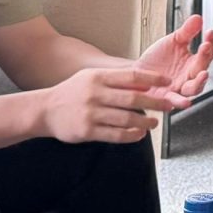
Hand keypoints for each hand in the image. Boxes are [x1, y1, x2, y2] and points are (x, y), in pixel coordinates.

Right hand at [40, 66, 168, 142]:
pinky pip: (115, 135)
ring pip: (126, 119)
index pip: (132, 76)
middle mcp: (95, 94)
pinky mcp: (87, 131)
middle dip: (155, 103)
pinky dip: (131, 136)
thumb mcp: (91, 77)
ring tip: (153, 122)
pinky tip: (139, 135)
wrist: (45, 110)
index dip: (153, 79)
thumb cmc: (72, 92)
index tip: (167, 82)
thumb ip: (115, 80)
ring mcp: (91, 113)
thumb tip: (145, 84)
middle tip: (168, 106)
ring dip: (145, 122)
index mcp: (98, 77)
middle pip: (133, 99)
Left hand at [134, 15, 212, 107]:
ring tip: (203, 75)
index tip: (209, 33)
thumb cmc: (157, 60)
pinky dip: (180, 101)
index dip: (211, 43)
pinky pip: (176, 101)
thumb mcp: (173, 42)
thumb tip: (198, 18)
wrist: (137, 75)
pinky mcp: (166, 99)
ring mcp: (179, 89)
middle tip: (205, 47)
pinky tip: (184, 100)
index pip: (208, 53)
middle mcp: (189, 77)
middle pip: (203, 69)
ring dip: (200, 83)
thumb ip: (187, 31)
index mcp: (193, 62)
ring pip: (194, 89)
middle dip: (205, 58)